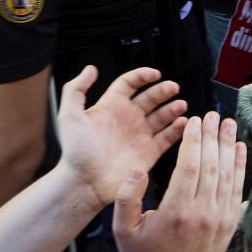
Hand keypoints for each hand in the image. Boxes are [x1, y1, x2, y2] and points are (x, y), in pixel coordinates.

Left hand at [55, 65, 188, 211]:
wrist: (84, 183)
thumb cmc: (75, 151)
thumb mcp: (69, 116)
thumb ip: (76, 90)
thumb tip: (90, 68)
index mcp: (111, 107)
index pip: (129, 84)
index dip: (142, 76)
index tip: (155, 74)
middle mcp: (128, 119)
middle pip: (150, 98)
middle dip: (163, 91)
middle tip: (173, 88)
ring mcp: (140, 136)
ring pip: (162, 116)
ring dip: (173, 109)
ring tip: (181, 105)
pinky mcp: (149, 153)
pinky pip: (167, 138)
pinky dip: (177, 130)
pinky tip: (182, 123)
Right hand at [114, 111, 243, 251]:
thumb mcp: (123, 230)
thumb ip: (127, 198)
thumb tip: (137, 169)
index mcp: (176, 211)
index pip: (190, 167)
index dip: (194, 141)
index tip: (196, 121)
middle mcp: (202, 212)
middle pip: (211, 166)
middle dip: (212, 137)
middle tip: (212, 115)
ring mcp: (219, 217)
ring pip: (227, 174)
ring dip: (228, 146)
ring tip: (228, 124)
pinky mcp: (230, 222)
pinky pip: (237, 188)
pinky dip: (239, 166)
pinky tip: (239, 148)